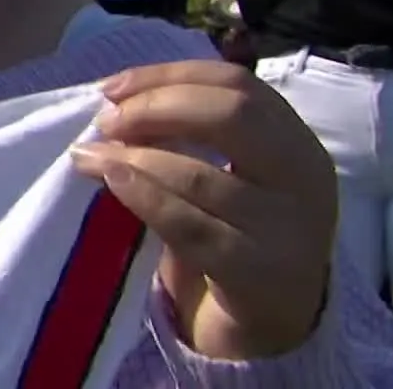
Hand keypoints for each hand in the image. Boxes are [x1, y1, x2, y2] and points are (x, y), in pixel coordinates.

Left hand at [71, 61, 336, 359]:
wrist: (274, 317)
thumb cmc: (239, 230)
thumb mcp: (231, 172)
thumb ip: (193, 133)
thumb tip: (117, 102)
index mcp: (296, 140)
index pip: (236, 83)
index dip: (169, 75)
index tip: (113, 86)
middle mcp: (303, 176)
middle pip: (233, 115)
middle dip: (158, 107)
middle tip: (108, 121)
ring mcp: (286, 227)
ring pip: (201, 175)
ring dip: (134, 157)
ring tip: (89, 155)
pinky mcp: (256, 271)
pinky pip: (188, 226)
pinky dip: (144, 197)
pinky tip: (113, 182)